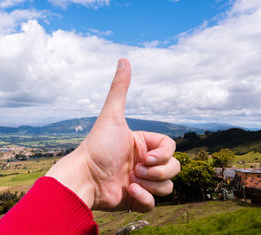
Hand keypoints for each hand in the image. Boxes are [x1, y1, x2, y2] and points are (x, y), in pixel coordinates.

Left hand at [46, 58, 179, 211]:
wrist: (85, 179)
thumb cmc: (97, 147)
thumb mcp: (112, 116)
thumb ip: (119, 89)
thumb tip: (124, 58)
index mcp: (143, 143)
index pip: (171, 148)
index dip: (164, 154)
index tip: (146, 157)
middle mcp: (144, 161)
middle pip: (175, 168)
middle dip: (159, 172)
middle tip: (137, 170)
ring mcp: (142, 181)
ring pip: (168, 186)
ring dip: (152, 186)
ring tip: (131, 183)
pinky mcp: (137, 199)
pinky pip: (155, 203)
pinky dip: (145, 200)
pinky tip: (129, 194)